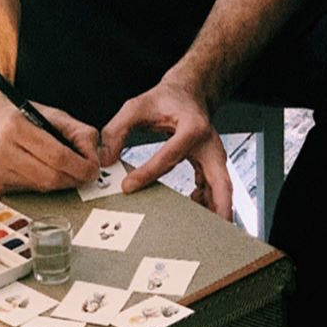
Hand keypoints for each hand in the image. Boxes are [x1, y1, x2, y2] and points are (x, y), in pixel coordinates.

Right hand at [0, 90, 99, 192]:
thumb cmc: (16, 114)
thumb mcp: (50, 113)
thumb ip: (78, 131)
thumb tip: (94, 156)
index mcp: (15, 127)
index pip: (57, 156)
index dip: (80, 166)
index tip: (93, 169)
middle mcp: (1, 150)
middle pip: (50, 177)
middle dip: (74, 178)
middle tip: (85, 173)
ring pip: (41, 187)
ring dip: (60, 182)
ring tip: (66, 169)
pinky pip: (30, 190)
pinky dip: (43, 183)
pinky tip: (44, 170)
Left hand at [99, 79, 232, 219]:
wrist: (188, 94)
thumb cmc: (166, 100)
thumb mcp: (136, 107)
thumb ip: (117, 130)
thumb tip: (105, 158)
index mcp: (193, 127)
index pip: (170, 156)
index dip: (148, 173)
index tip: (128, 186)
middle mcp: (209, 144)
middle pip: (221, 181)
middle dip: (219, 207)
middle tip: (212, 230)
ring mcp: (214, 157)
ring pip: (221, 189)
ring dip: (214, 211)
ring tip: (199, 231)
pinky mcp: (210, 166)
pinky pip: (213, 189)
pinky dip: (206, 203)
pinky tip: (191, 213)